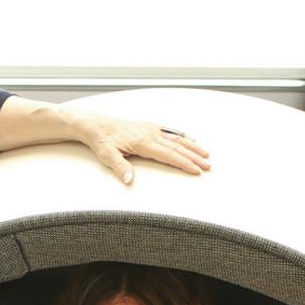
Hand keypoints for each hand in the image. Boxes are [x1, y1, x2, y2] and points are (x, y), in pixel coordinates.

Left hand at [68, 113, 210, 185]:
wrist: (96, 124)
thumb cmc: (101, 141)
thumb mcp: (106, 155)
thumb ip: (119, 167)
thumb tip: (128, 180)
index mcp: (143, 142)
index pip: (168, 155)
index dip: (183, 163)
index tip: (196, 170)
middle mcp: (151, 134)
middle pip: (177, 147)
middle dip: (194, 157)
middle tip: (208, 166)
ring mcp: (151, 129)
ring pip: (177, 139)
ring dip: (192, 147)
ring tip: (206, 154)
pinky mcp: (149, 127)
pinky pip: (171, 132)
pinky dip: (183, 138)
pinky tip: (190, 141)